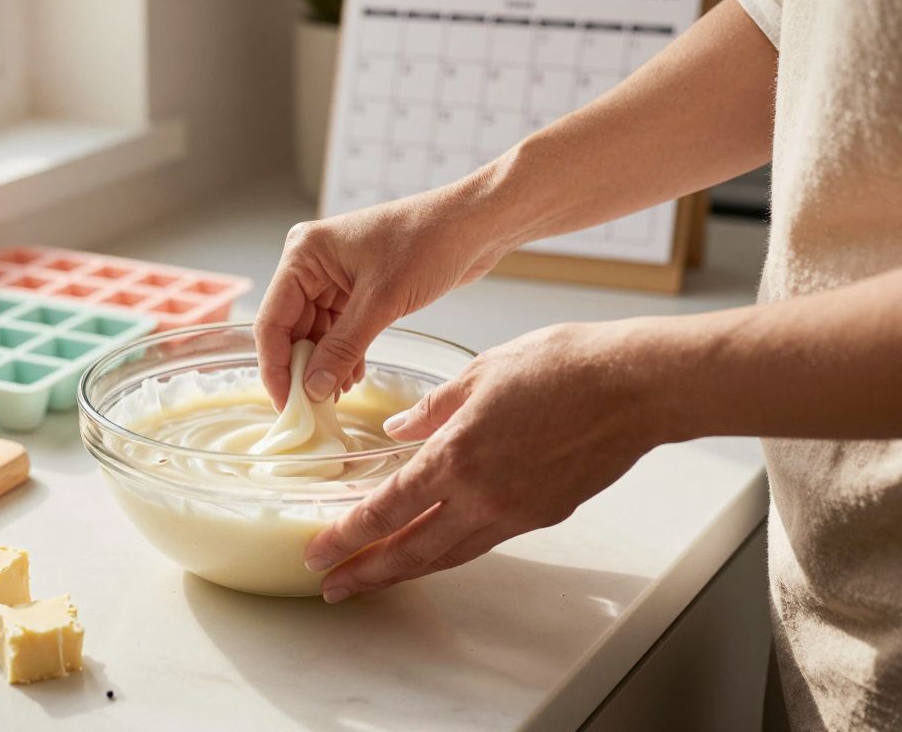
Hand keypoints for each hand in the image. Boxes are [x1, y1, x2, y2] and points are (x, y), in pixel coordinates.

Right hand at [255, 180, 520, 409]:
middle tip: (312, 408)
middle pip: (290, 329)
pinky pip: (338, 330)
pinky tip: (353, 378)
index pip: (272, 321)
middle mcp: (311, 264)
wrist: (474, 225)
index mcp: (303, 255)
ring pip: (315, 333)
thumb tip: (312, 389)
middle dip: (302, 369)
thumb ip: (342, 348)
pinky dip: (343, 355)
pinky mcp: (357, 289)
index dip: (276, 367)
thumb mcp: (381, 301)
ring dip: (324, 365)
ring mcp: (334, 277)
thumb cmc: (429, 242)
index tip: (286, 404)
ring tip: (335, 397)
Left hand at [304, 320, 668, 602]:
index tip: (318, 552)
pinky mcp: (543, 515)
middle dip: (366, 572)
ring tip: (372, 578)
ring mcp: (515, 512)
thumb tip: (397, 430)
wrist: (635, 386)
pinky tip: (433, 549)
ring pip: (447, 555)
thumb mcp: (480, 372)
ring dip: (405, 570)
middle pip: (411, 551)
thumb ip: (431, 410)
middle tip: (332, 586)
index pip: (386, 510)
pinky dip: (449, 552)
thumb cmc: (561, 366)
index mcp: (456, 457)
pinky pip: (483, 542)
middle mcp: (481, 496)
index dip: (347, 537)